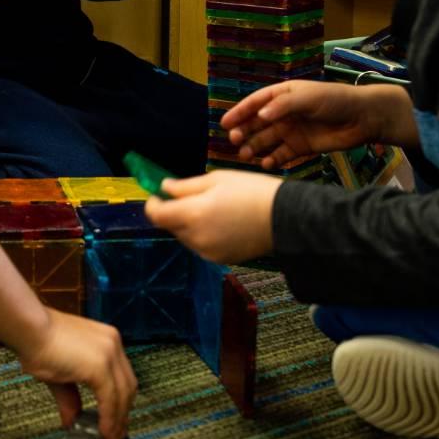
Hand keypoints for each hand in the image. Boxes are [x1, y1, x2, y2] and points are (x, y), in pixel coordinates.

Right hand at [14, 309, 136, 438]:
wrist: (28, 329)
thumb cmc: (37, 342)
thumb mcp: (59, 374)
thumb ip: (70, 398)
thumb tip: (72, 421)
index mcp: (106, 340)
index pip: (122, 375)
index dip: (122, 400)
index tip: (118, 419)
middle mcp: (112, 344)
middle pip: (128, 385)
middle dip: (123, 412)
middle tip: (117, 432)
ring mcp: (109, 354)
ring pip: (123, 394)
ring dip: (118, 420)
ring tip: (111, 437)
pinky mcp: (100, 366)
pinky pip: (110, 399)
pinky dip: (109, 418)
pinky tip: (104, 431)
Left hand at [144, 170, 277, 263]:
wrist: (285, 218)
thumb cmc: (253, 191)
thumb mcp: (217, 179)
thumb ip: (186, 186)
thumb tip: (164, 188)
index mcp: (193, 214)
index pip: (156, 215)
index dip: (153, 203)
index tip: (158, 194)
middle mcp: (196, 237)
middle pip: (171, 226)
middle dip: (174, 212)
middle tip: (190, 196)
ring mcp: (208, 251)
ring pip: (186, 236)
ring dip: (189, 223)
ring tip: (212, 208)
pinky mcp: (220, 259)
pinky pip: (201, 245)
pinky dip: (203, 234)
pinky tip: (222, 222)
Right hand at [221, 80, 397, 168]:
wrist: (363, 118)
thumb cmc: (335, 100)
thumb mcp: (307, 97)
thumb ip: (283, 106)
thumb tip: (261, 115)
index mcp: (283, 96)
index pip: (255, 103)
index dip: (239, 112)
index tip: (224, 123)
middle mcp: (284, 114)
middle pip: (257, 123)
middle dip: (244, 131)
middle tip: (235, 140)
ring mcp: (292, 131)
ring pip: (266, 140)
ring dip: (254, 146)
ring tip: (246, 154)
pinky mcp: (302, 148)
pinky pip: (282, 155)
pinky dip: (272, 159)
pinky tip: (266, 164)